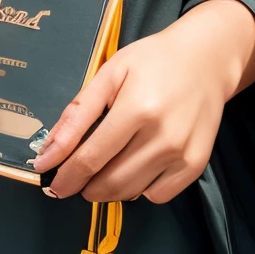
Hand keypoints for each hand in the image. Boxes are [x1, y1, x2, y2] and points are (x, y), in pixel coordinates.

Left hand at [34, 0, 254, 203]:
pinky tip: (133, 168)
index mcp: (136, 108)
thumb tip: (49, 153)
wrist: (206, 59)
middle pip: (110, 181)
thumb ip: (78, 113)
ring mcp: (182, 153)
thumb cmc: (152, 60)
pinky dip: (139, 189)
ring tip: (98, 173)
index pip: (91, 157)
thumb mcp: (109, 73)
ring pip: (131, 192)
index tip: (49, 181)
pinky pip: (158, 195)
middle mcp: (163, 136)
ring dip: (106, 190)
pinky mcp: (197, 164)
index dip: (66, 175)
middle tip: (71, 179)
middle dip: (82, 186)